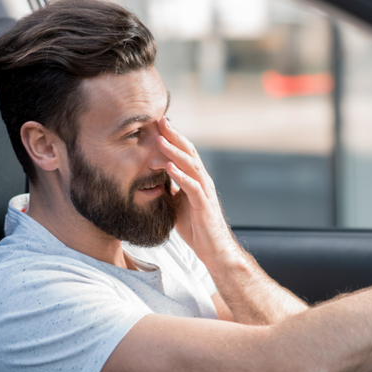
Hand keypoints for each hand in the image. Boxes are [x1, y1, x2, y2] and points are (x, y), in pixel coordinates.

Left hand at [157, 118, 241, 268]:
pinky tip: (169, 167)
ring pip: (191, 166)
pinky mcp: (204, 206)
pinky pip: (192, 187)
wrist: (214, 250)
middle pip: (189, 153)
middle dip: (174, 137)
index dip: (173, 138)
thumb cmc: (197, 228)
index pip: (185, 154)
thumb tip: (158, 179)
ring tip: (160, 140)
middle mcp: (203, 181)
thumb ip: (172, 189)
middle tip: (160, 121)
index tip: (158, 125)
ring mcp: (205, 192)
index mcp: (196, 180)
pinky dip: (180, 175)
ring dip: (174, 152)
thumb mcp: (178, 204)